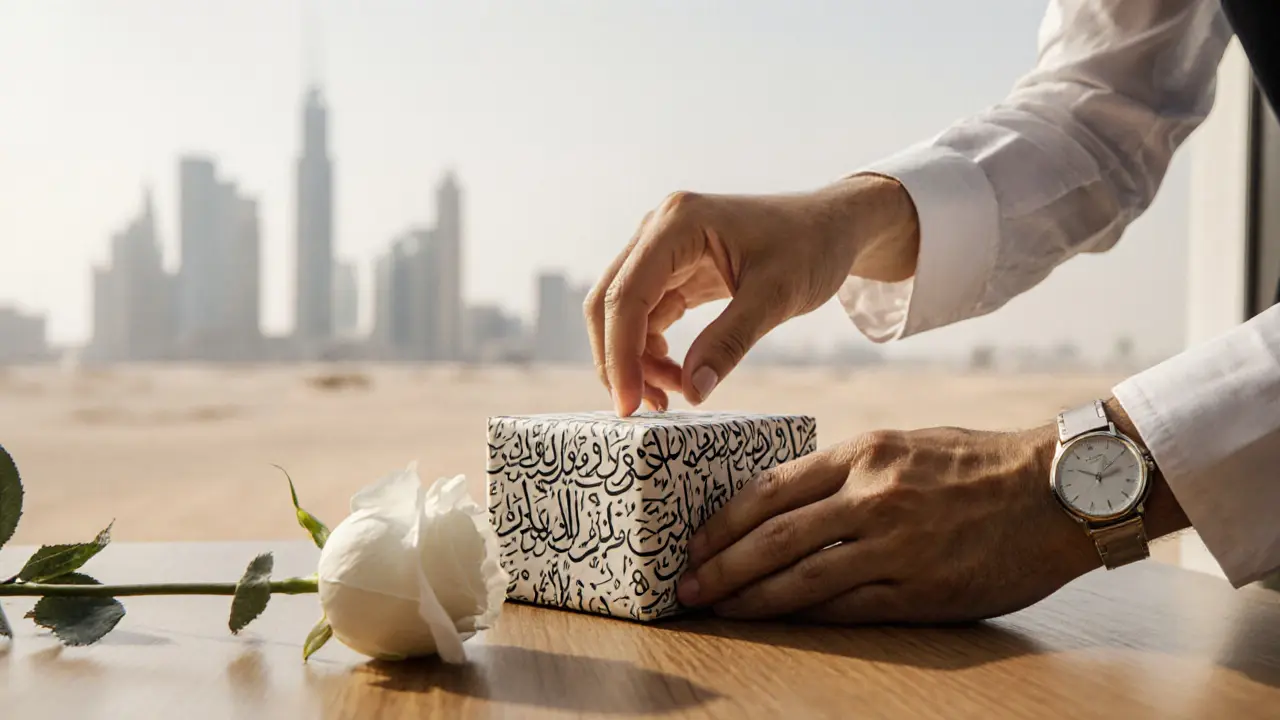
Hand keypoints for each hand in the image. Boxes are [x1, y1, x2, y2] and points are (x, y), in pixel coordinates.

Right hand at [584, 175, 918, 415]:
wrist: (833, 227)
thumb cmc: (812, 248)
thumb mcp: (777, 297)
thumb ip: (730, 342)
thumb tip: (691, 392)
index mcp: (678, 223)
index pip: (626, 295)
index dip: (620, 354)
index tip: (630, 406)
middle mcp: (658, 229)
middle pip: (609, 302)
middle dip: (620, 360)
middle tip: (644, 409)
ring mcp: (662, 248)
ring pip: (622, 312)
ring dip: (636, 359)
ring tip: (674, 395)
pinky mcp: (672, 269)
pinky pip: (644, 314)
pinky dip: (651, 350)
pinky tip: (676, 376)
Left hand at [677, 425, 1103, 622]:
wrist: (1061, 490)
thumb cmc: (979, 462)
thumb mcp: (904, 443)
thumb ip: (847, 470)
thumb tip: (786, 502)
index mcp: (864, 452)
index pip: (770, 489)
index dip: (724, 521)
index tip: (694, 542)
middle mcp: (872, 497)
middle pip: (772, 538)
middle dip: (720, 566)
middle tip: (685, 587)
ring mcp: (896, 547)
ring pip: (801, 579)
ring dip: (750, 599)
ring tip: (716, 610)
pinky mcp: (921, 590)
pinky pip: (846, 609)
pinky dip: (804, 618)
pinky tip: (776, 624)